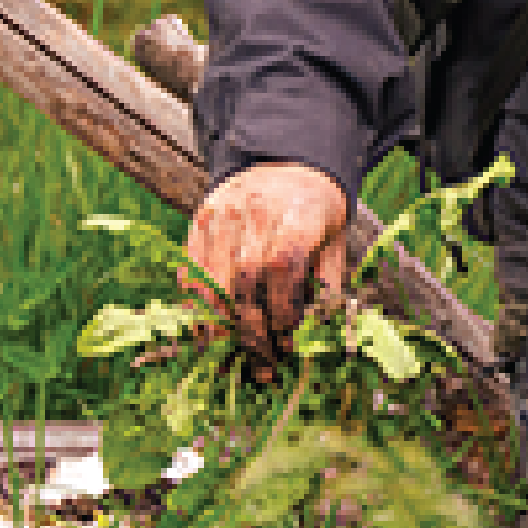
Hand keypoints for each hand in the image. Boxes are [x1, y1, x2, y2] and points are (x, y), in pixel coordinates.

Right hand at [186, 161, 352, 363]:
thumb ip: (327, 285)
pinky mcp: (201, 218)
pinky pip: (191, 267)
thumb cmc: (318, 214)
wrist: (293, 163)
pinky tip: (210, 328)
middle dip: (250, 328)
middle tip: (261, 363)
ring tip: (230, 353)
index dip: (282, 308)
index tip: (288, 340)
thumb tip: (315, 335)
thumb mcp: (335, 242)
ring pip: (211, 276)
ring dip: (219, 323)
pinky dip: (197, 302)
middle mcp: (256, 209)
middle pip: (243, 278)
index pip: (282, 265)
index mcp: (299, 213)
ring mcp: (223, 211)